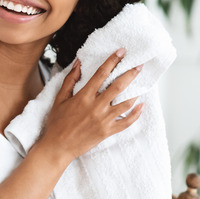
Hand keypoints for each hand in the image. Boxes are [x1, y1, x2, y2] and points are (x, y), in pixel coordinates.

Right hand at [37, 49, 143, 163]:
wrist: (58, 147)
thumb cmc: (57, 123)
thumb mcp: (60, 99)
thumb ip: (70, 80)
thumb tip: (78, 63)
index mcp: (84, 96)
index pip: (101, 73)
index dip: (113, 60)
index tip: (121, 52)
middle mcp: (96, 106)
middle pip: (118, 86)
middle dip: (131, 73)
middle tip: (140, 66)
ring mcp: (104, 120)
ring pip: (126, 103)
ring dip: (135, 92)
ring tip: (142, 84)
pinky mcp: (108, 131)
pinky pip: (126, 122)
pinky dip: (136, 114)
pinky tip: (141, 105)